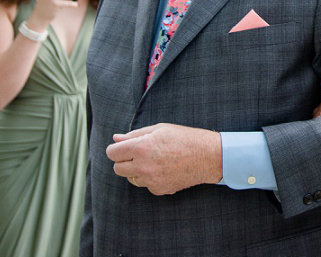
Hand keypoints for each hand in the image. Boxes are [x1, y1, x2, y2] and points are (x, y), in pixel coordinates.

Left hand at [106, 123, 221, 194]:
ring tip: (155, 160)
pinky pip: (146, 185)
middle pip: (117, 168)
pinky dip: (151, 178)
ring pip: (131, 178)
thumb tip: (116, 139)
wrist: (208, 156)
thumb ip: (135, 135)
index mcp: (141, 147)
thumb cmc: (185, 138)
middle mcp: (142, 166)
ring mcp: (150, 180)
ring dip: (137, 170)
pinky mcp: (159, 190)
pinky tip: (165, 169)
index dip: (116, 149)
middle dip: (124, 161)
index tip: (124, 148)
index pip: (112, 153)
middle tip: (140, 153)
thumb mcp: (160, 129)